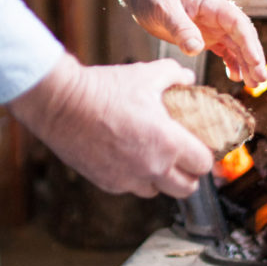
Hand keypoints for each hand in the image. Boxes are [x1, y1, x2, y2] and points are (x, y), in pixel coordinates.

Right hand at [7, 54, 214, 198]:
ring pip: (157, 191)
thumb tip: (187, 78)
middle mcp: (152, 167)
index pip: (203, 165)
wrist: (62, 103)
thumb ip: (174, 75)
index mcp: (168, 143)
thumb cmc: (105, 89)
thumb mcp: (146, 74)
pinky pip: (130, 188)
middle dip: (188, 175)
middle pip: (186, 189)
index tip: (199, 147)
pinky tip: (128, 158)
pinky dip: (134, 178)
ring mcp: (128, 179)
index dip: (204, 156)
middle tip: (183, 159)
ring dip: (160, 179)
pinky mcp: (107, 183)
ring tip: (154, 159)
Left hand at [91, 0, 266, 86]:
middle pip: (242, 36)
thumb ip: (181, 28)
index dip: (249, 44)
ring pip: (235, 45)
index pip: (237, 23)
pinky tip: (235, 76)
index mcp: (211, 2)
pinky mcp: (203, 34)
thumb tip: (197, 48)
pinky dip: (230, 62)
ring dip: (245, 63)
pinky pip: (223, 49)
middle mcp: (216, 13)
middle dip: (253, 58)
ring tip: (252, 85)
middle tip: (260, 81)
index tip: (256, 63)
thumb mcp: (163, 9)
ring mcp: (211, 24)